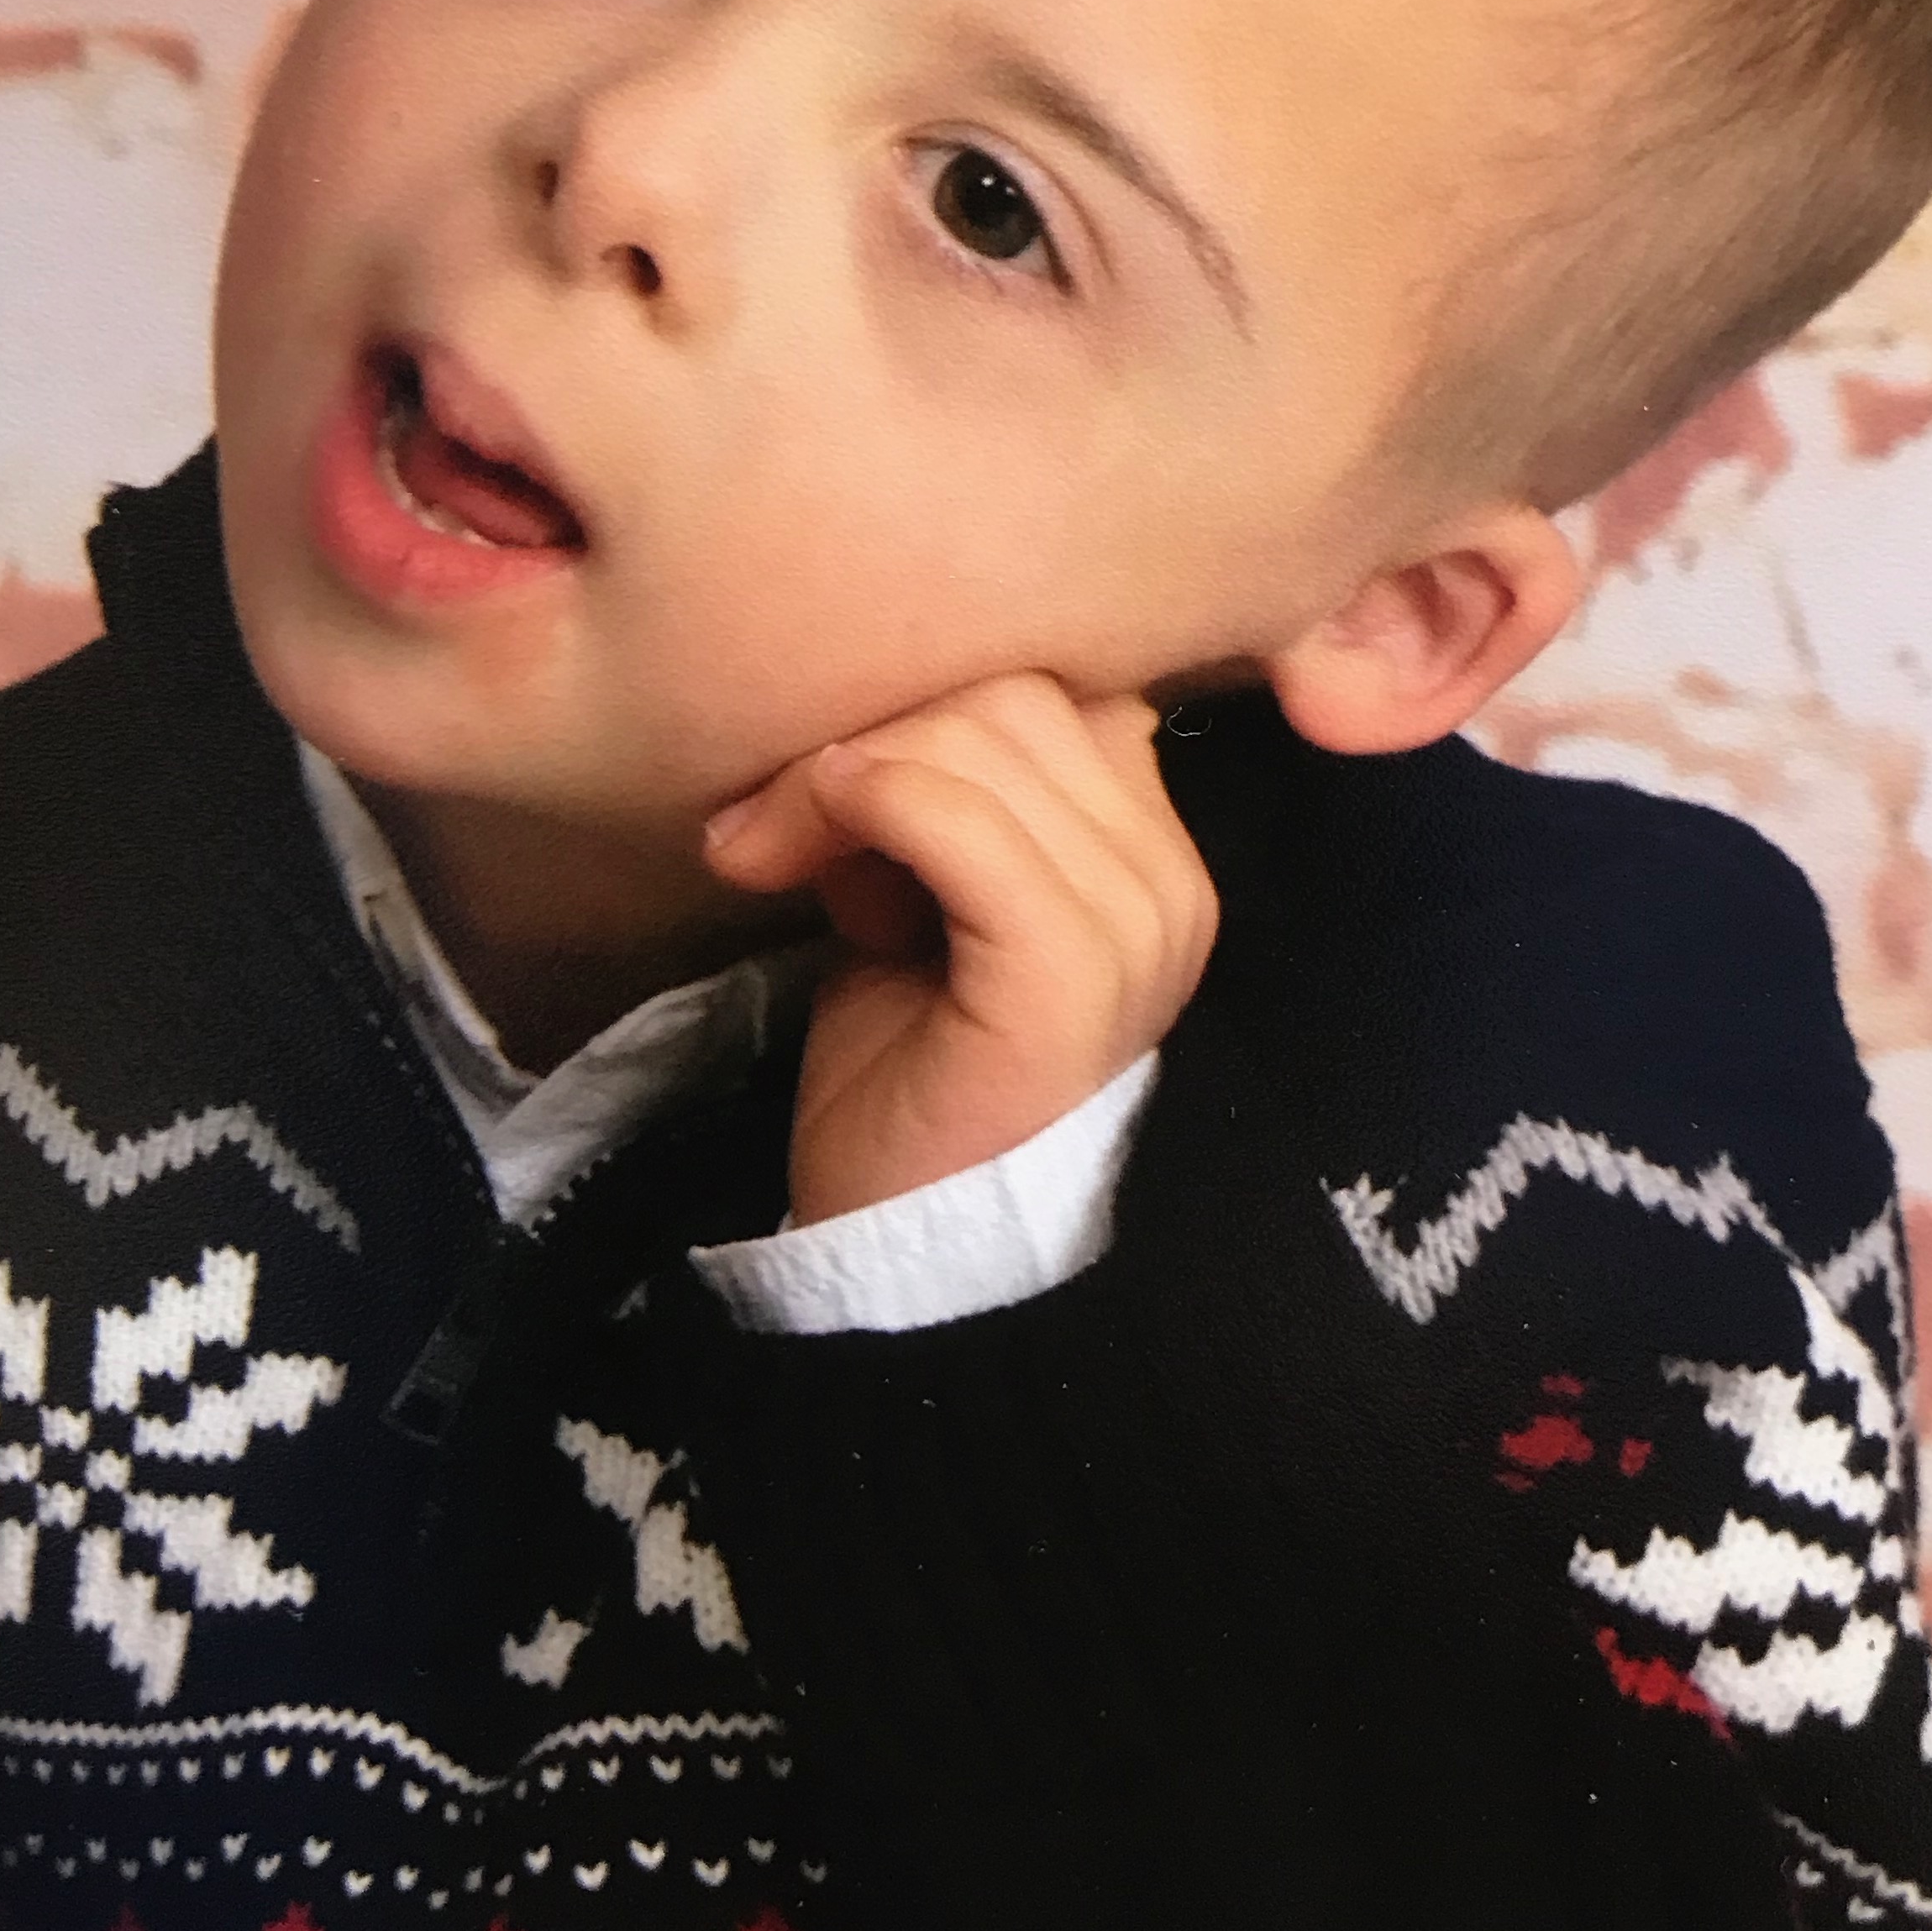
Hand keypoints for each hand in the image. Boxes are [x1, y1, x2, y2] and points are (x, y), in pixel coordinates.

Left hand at [703, 675, 1218, 1227]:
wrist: (899, 1247)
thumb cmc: (908, 1072)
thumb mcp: (928, 897)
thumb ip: (944, 797)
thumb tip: (871, 707)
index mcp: (1149, 850)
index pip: (1053, 682)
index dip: (922, 705)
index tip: (812, 785)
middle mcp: (1170, 879)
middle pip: (1016, 691)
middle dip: (867, 729)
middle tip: (761, 824)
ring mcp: (1133, 927)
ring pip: (982, 735)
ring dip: (837, 775)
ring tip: (768, 857)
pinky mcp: (1064, 975)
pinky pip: (957, 819)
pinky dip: (858, 806)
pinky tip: (797, 862)